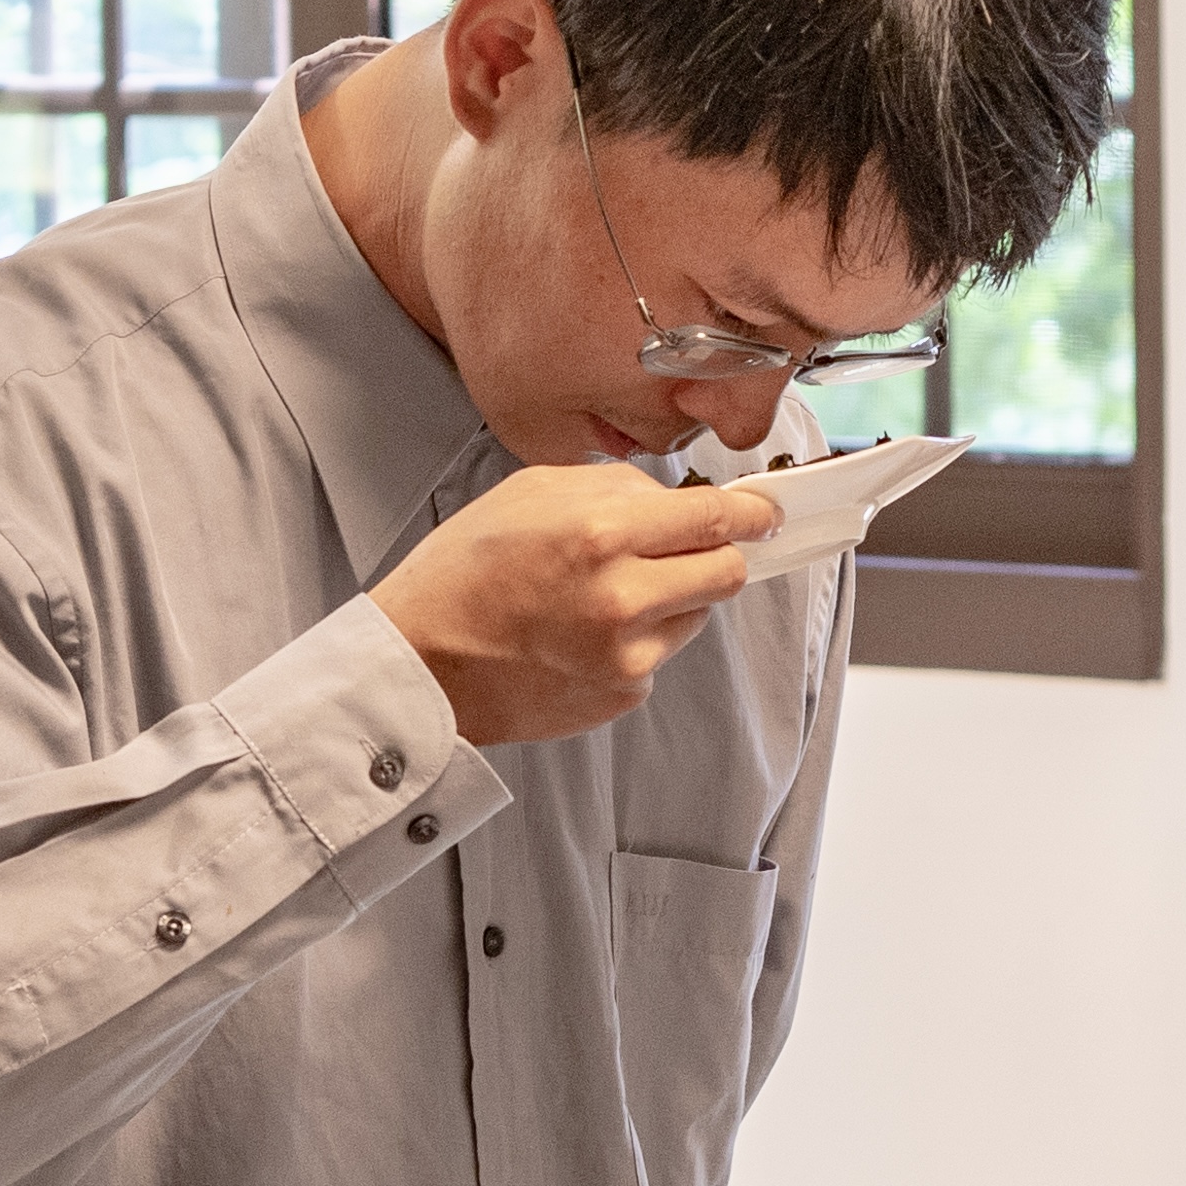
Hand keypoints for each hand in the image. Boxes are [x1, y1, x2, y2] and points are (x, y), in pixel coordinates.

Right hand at [374, 466, 782, 746]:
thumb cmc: (463, 573)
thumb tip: (676, 498)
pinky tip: (582, 634)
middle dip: (716, 555)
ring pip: (696, 616)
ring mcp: (628, 657)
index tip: (764, 513)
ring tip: (604, 595)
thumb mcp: (531, 493)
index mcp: (602, 535)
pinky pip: (659, 656)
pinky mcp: (623, 696)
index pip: (716, 518)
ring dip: (672, 599)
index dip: (749, 513)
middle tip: (686, 549)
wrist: (421, 664)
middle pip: (728, 573)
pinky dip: (638, 640)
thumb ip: (615, 490)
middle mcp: (625, 600)